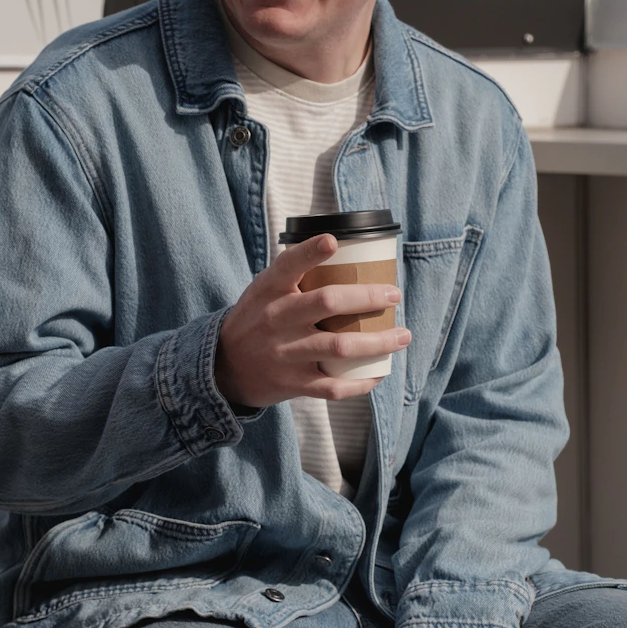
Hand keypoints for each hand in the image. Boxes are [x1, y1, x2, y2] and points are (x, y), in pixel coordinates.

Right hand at [215, 233, 410, 408]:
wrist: (224, 367)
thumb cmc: (256, 319)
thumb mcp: (263, 290)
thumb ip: (294, 272)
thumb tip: (343, 245)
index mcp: (269, 290)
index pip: (289, 264)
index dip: (311, 251)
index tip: (334, 240)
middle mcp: (277, 319)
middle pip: (328, 303)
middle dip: (368, 297)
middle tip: (393, 294)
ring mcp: (286, 354)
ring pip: (341, 347)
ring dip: (378, 342)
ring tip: (402, 335)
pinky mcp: (293, 383)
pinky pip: (334, 386)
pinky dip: (361, 382)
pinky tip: (379, 373)